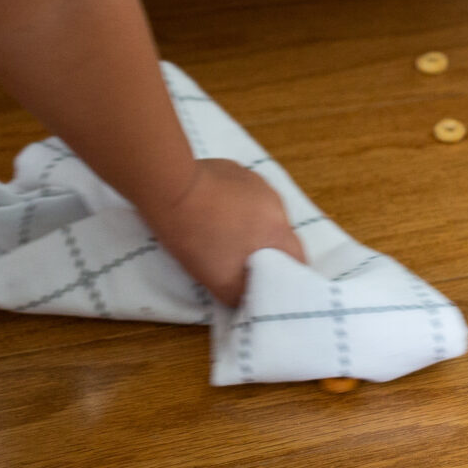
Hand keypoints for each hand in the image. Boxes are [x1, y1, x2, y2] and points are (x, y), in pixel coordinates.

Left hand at [149, 157, 305, 306]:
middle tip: (242, 262)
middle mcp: (275, 202)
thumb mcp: (219, 280)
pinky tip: (213, 212)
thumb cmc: (197, 236)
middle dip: (266, 249)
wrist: (168, 189)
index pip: (298, 257)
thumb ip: (242, 294)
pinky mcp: (236, 170)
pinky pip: (245, 195)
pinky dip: (236, 206)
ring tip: (224, 235)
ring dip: (251, 226)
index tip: (272, 283)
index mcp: (278, 229)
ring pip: (262, 213)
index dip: (288, 274)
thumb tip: (250, 298)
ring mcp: (256, 182)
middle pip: (280, 234)